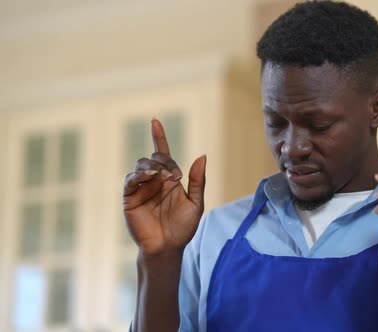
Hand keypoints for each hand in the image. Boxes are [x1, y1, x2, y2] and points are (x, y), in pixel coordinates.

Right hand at [123, 118, 206, 255]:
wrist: (168, 247)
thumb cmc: (182, 228)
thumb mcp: (196, 203)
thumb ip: (198, 181)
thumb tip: (202, 155)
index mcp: (169, 179)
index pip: (163, 153)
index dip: (158, 137)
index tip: (155, 121)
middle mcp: (154, 181)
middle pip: (154, 158)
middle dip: (165, 161)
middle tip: (175, 176)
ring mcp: (141, 188)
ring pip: (141, 166)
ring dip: (152, 167)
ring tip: (162, 177)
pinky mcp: (130, 198)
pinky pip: (130, 181)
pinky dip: (138, 176)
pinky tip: (149, 178)